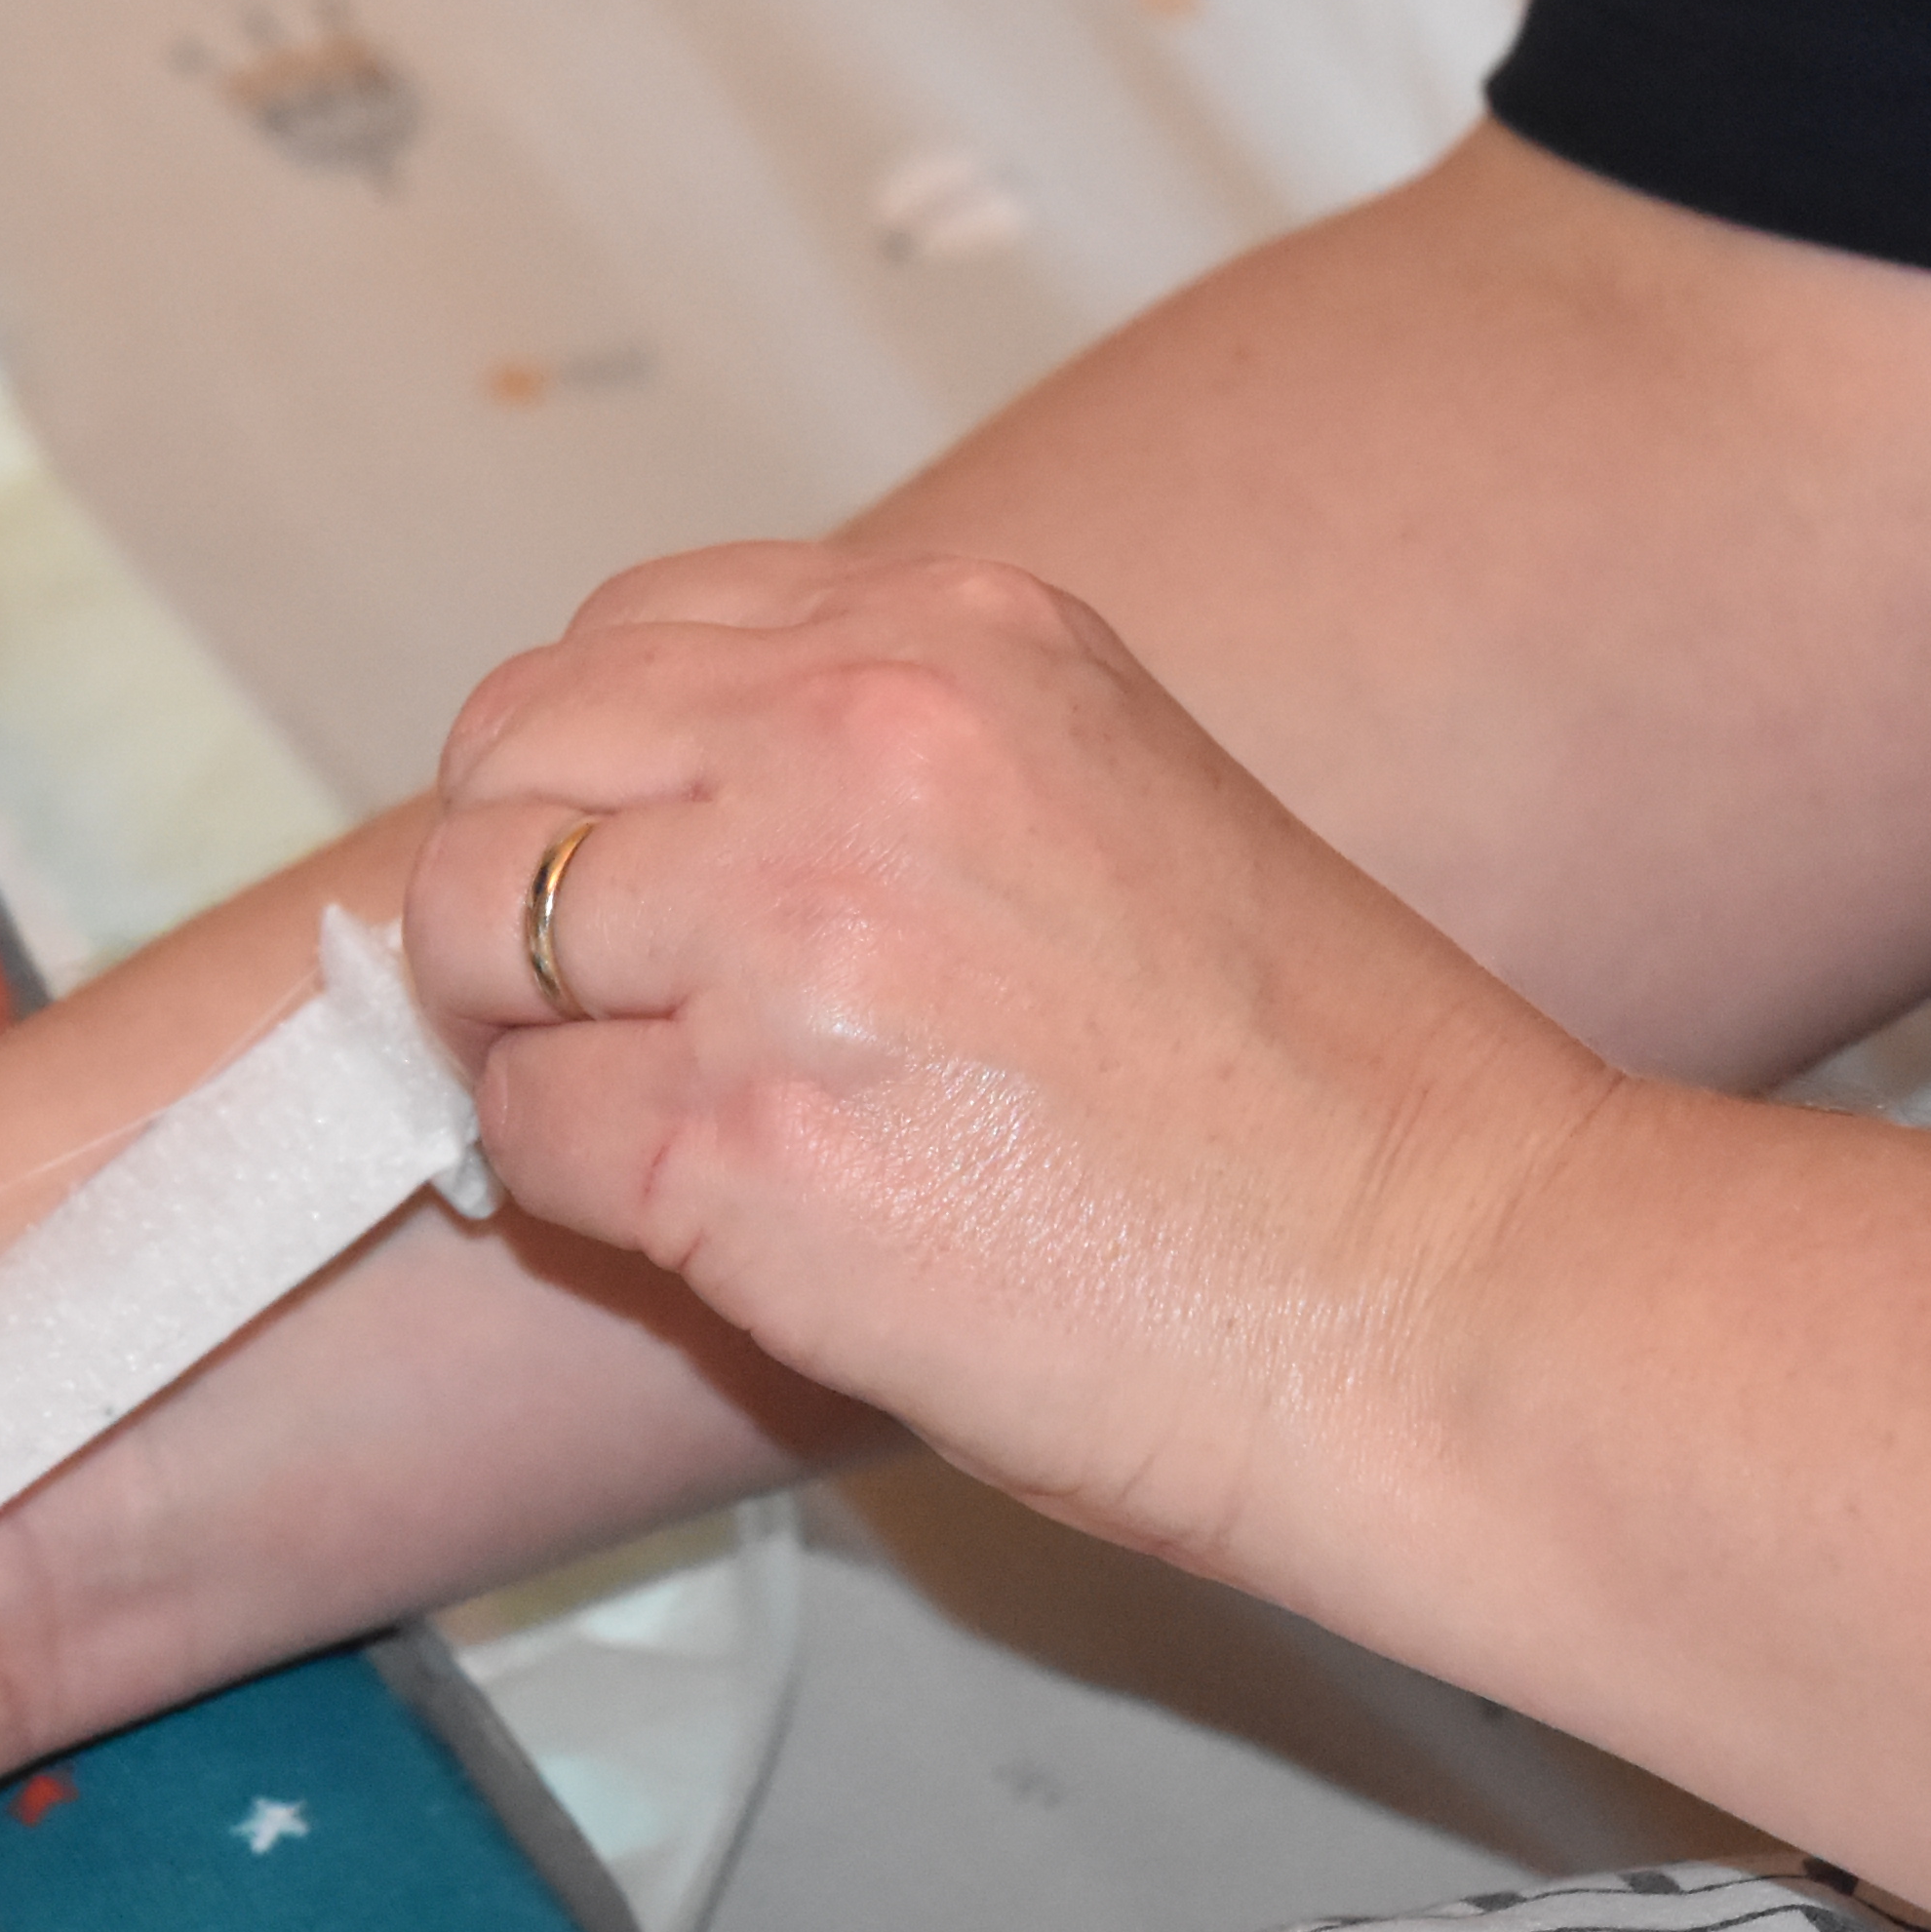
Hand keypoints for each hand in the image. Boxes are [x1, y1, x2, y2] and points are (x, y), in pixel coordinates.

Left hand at [398, 544, 1612, 1596]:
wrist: (1453, 1299)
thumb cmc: (1326, 1103)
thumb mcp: (1117, 795)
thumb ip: (901, 760)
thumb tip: (677, 817)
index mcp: (955, 638)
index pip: (622, 633)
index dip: (581, 766)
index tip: (601, 859)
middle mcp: (853, 749)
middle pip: (511, 759)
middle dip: (505, 885)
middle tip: (554, 1000)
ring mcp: (787, 944)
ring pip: (477, 936)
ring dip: (516, 1031)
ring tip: (619, 1107)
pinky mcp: (743, 1150)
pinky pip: (531, 1133)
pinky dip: (572, 1187)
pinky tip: (698, 1221)